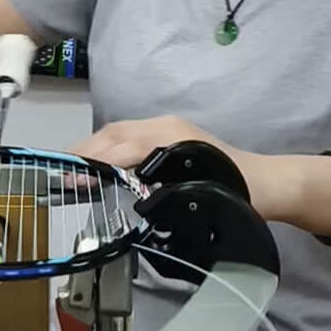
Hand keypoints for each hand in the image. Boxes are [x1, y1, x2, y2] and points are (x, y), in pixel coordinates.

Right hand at [70, 115, 298, 222]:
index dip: (96, 163)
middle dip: (84, 153)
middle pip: (113, 134)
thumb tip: (127, 204)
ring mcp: (163, 127)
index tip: (74, 180)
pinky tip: (94, 168)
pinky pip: (125, 137)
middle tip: (59, 176)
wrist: (271, 183)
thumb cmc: (244, 194)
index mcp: (172, 138)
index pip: (123, 147)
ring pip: (116, 132)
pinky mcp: (164, 135)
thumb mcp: (205, 200)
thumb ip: (165, 198)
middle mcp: (163, 126)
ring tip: (68, 172)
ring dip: (91, 150)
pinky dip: (104, 150)